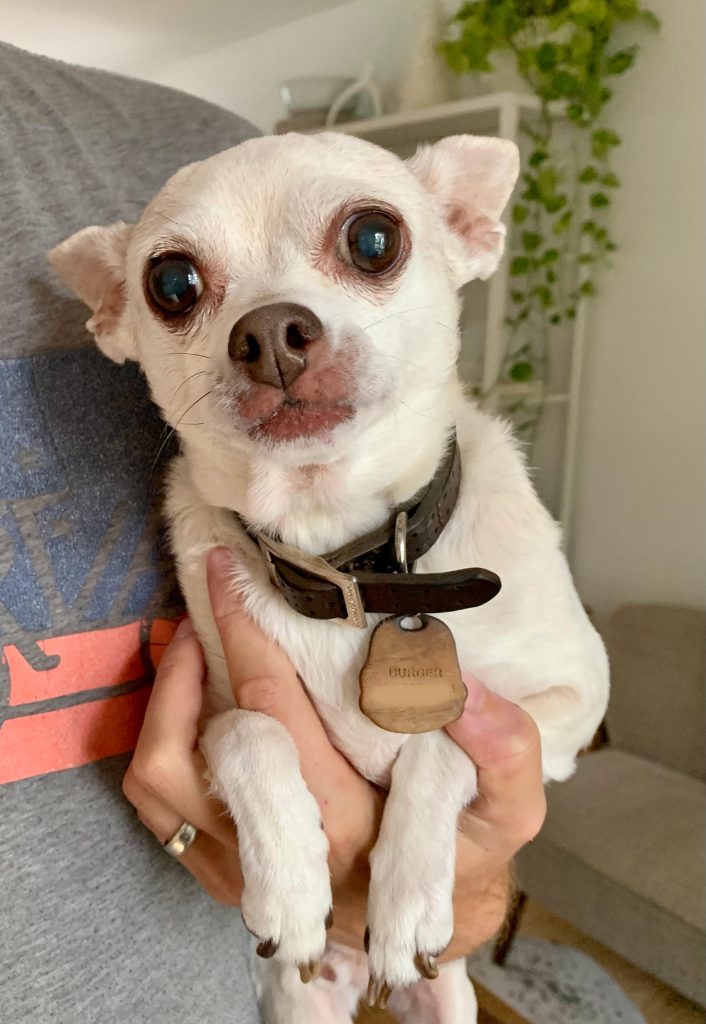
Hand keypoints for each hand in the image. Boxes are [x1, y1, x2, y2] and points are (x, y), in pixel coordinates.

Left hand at [123, 548, 545, 956]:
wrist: (427, 928)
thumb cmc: (465, 855)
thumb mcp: (512, 810)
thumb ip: (506, 751)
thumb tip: (463, 688)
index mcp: (346, 823)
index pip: (274, 710)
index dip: (245, 633)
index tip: (231, 576)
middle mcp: (277, 850)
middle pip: (196, 746)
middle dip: (191, 657)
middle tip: (209, 599)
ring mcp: (237, 867)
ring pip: (159, 783)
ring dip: (163, 703)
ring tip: (192, 645)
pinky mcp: (218, 873)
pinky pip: (158, 809)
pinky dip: (160, 744)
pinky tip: (190, 702)